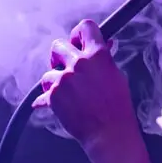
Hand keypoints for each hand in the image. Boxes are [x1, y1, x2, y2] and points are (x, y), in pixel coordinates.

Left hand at [34, 20, 142, 162]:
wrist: (109, 135)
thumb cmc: (118, 108)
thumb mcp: (117, 77)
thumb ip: (105, 59)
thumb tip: (104, 45)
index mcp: (98, 55)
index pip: (85, 27)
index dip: (78, 34)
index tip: (77, 43)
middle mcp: (79, 63)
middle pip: (58, 45)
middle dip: (60, 57)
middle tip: (67, 68)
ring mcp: (64, 79)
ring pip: (49, 72)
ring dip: (55, 81)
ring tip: (68, 94)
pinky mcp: (53, 96)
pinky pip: (44, 92)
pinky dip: (49, 99)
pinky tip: (60, 105)